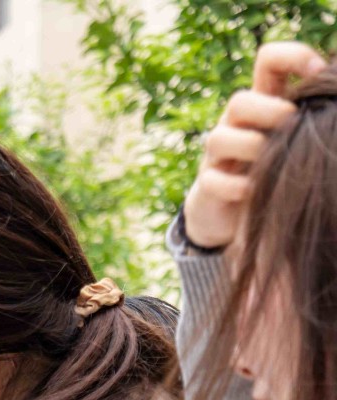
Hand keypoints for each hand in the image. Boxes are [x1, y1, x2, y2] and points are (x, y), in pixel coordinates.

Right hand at [183, 42, 325, 249]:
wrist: (239, 216)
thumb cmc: (283, 168)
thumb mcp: (301, 132)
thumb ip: (316, 111)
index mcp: (265, 102)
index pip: (270, 60)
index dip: (292, 57)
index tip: (318, 72)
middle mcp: (237, 125)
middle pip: (239, 100)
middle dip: (267, 110)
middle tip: (291, 124)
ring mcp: (219, 157)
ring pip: (218, 138)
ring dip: (250, 147)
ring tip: (271, 163)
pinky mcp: (207, 188)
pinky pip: (213, 180)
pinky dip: (234, 185)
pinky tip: (254, 192)